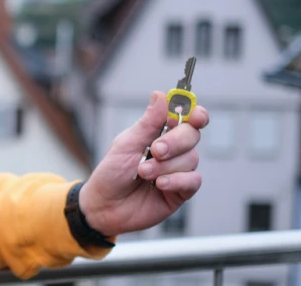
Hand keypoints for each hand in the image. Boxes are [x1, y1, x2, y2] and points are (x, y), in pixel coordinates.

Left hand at [78, 91, 208, 236]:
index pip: (186, 117)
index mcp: (159, 133)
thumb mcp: (127, 143)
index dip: (195, 114)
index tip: (194, 115)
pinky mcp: (181, 191)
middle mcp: (173, 150)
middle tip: (155, 150)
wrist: (105, 206)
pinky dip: (176, 180)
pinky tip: (160, 184)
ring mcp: (178, 170)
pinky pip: (192, 180)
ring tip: (143, 173)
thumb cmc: (112, 172)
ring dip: (165, 166)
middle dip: (175, 142)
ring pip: (191, 159)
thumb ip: (148, 122)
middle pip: (192, 135)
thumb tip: (160, 95)